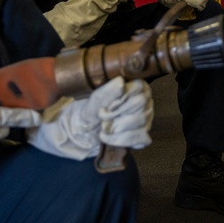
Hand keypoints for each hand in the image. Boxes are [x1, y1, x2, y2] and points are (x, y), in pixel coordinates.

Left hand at [29, 77, 152, 159]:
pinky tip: (110, 138)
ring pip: (142, 122)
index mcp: (131, 85)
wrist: (79, 134)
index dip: (122, 100)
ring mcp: (144, 117)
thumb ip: (104, 93)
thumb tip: (120, 82)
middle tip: (102, 119)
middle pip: (141, 105)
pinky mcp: (142, 134)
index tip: (105, 109)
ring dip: (118, 129)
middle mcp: (142, 99)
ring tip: (103, 129)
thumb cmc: (86, 113)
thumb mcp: (90, 103)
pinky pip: (142, 138)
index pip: (139, 88)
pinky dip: (123, 140)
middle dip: (118, 115)